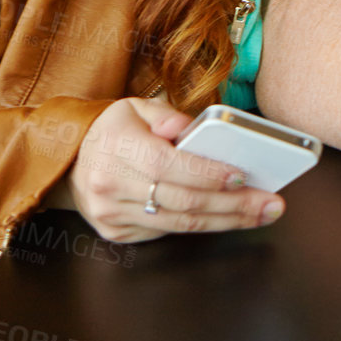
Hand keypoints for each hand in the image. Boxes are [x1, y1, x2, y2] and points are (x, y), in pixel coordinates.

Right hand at [65, 97, 284, 242]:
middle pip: (182, 200)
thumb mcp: (136, 108)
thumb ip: (168, 116)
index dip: (209, 174)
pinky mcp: (117, 233)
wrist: (69, 161)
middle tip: (271, 204)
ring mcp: (112, 213)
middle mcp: (111, 184)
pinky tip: (227, 217)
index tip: (244, 176)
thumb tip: (195, 130)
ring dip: (226, 221)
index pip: (169, 166)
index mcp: (117, 147)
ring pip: (179, 222)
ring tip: (260, 215)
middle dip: (233, 205)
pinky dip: (200, 224)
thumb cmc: (113, 130)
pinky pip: (166, 231)